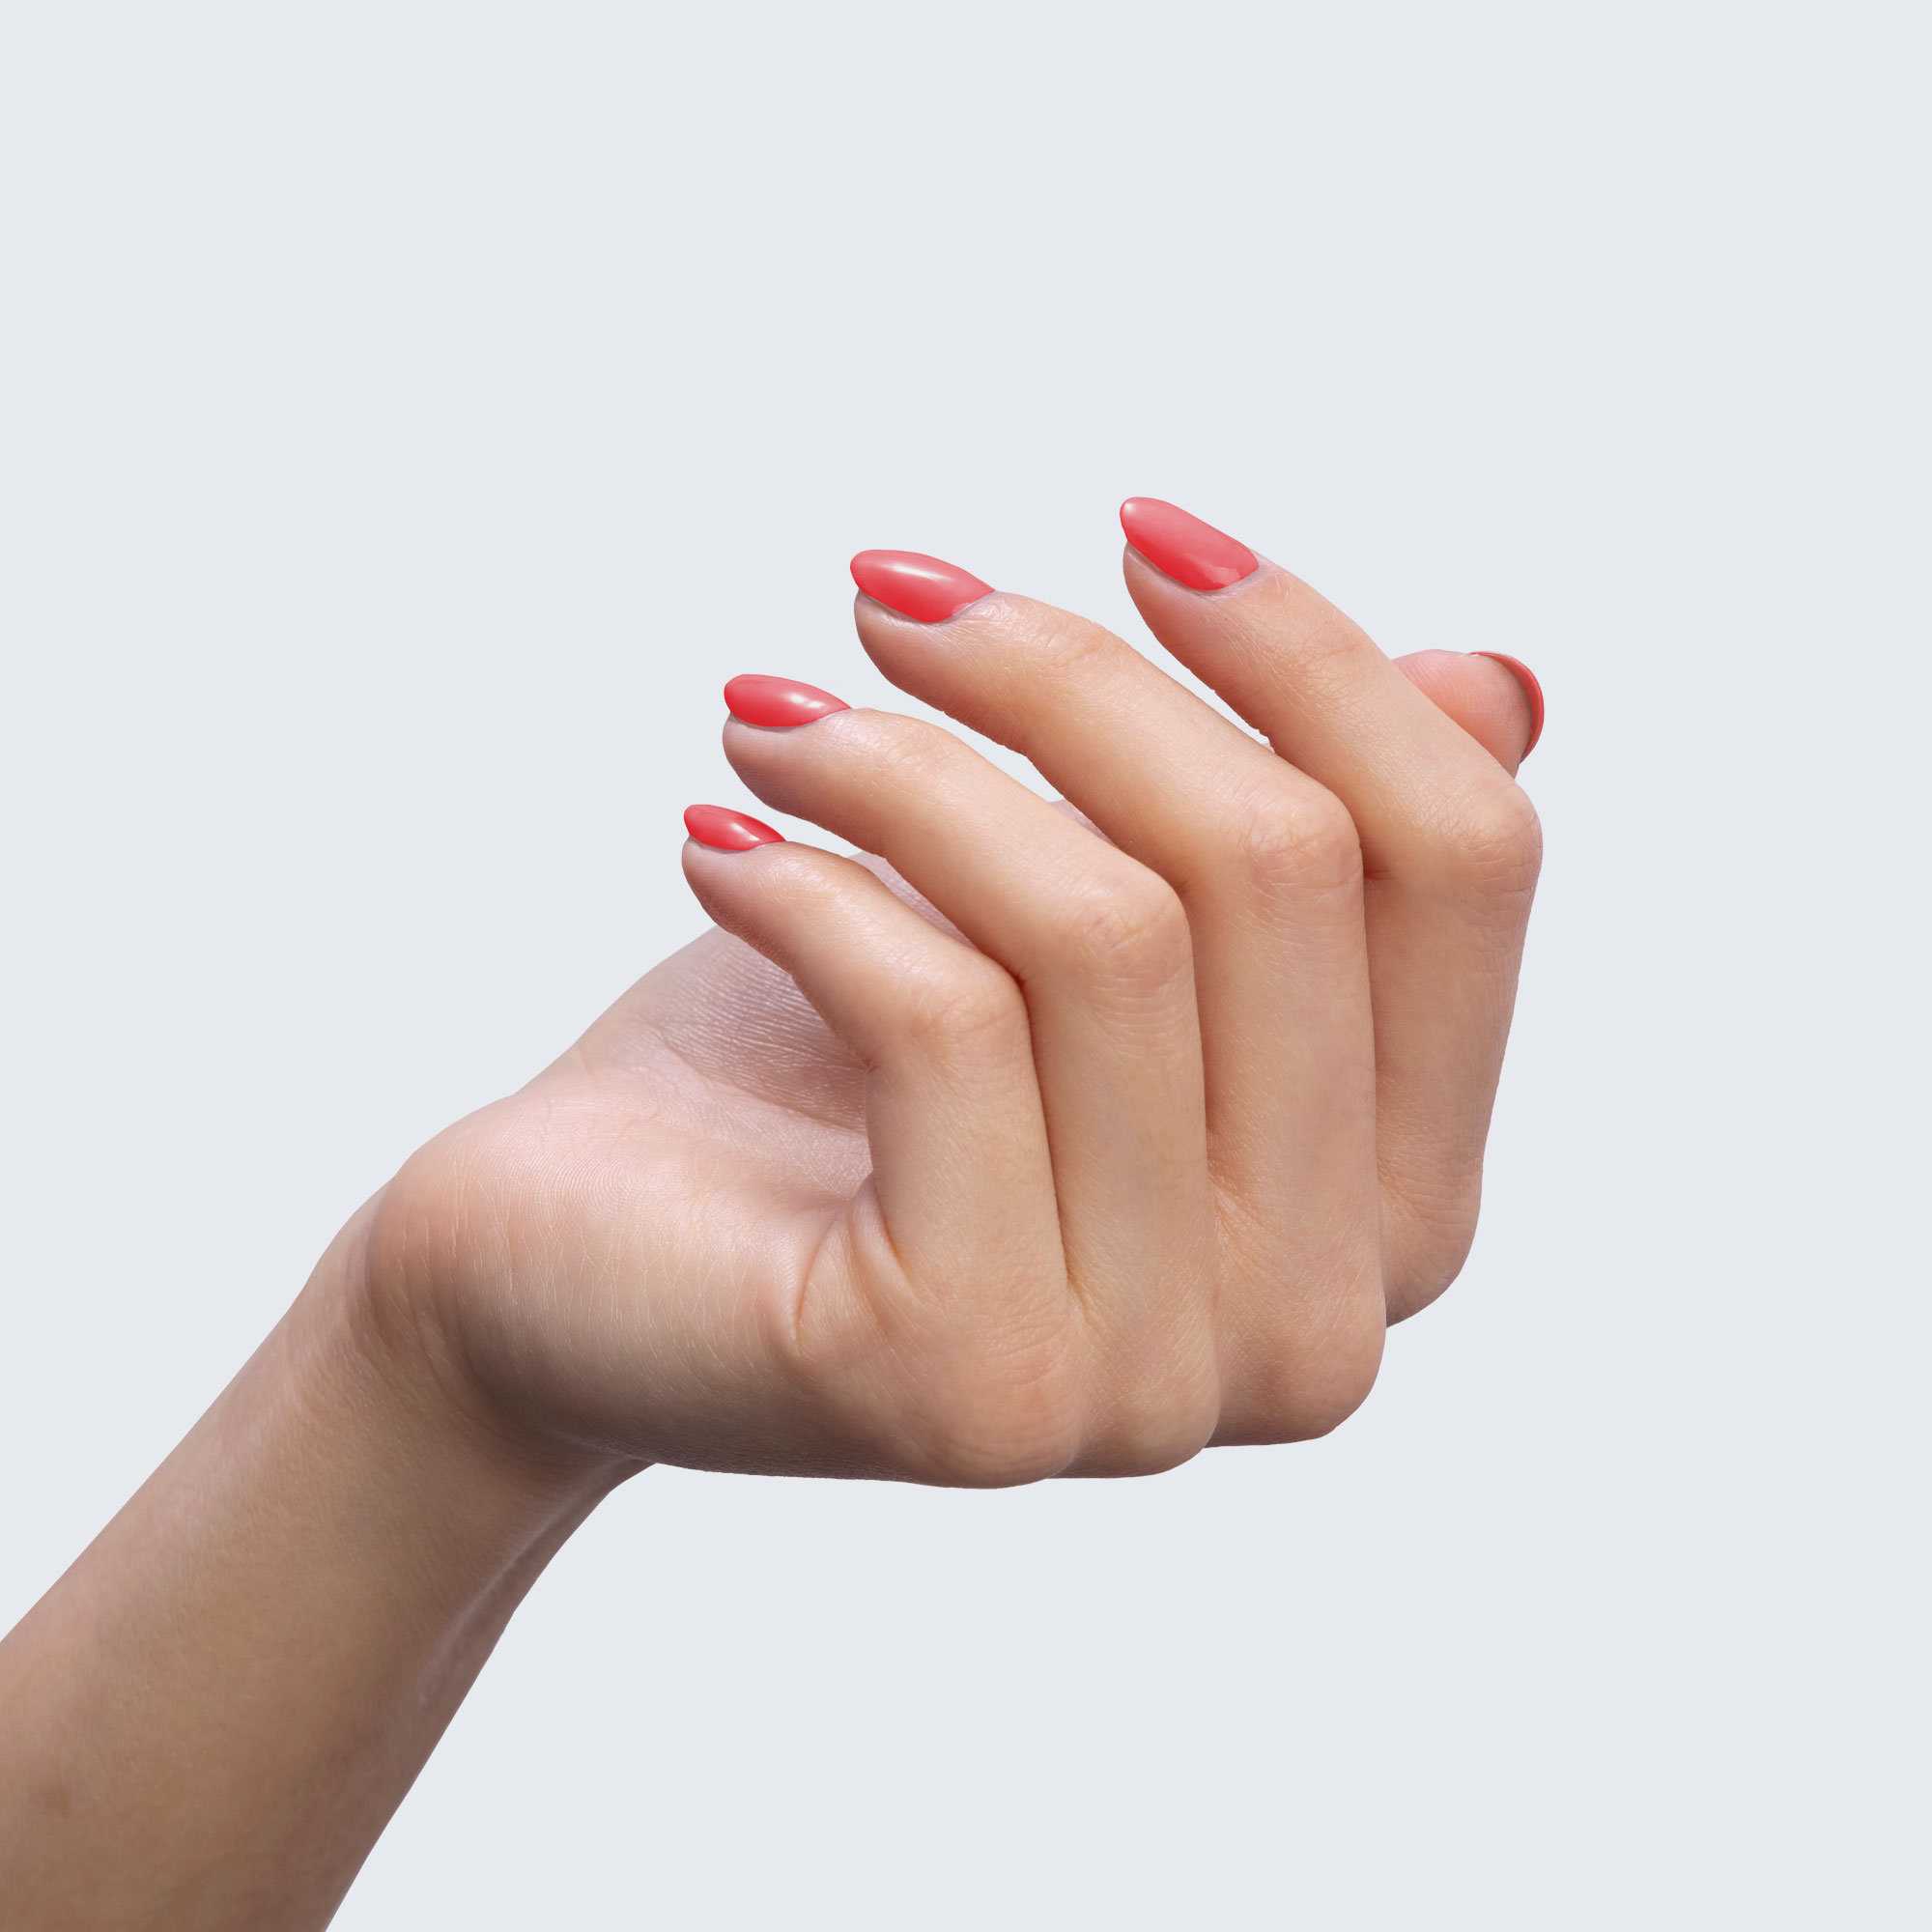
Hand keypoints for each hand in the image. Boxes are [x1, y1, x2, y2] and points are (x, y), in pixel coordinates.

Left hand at [368, 500, 1542, 1485]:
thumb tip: (1499, 681)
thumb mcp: (1079, 918)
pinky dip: (810, 880)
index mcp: (1400, 1201)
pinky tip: (713, 841)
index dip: (1314, 656)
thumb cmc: (831, 1072)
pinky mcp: (972, 1384)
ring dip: (910, 763)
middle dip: (1067, 675)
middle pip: (1279, 871)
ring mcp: (1158, 1383)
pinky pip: (943, 1024)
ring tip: (767, 716)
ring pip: (1108, 934)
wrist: (578, 1265)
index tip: (1137, 529)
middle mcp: (1320, 1324)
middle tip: (885, 594)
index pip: (1460, 863)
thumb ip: (1295, 840)